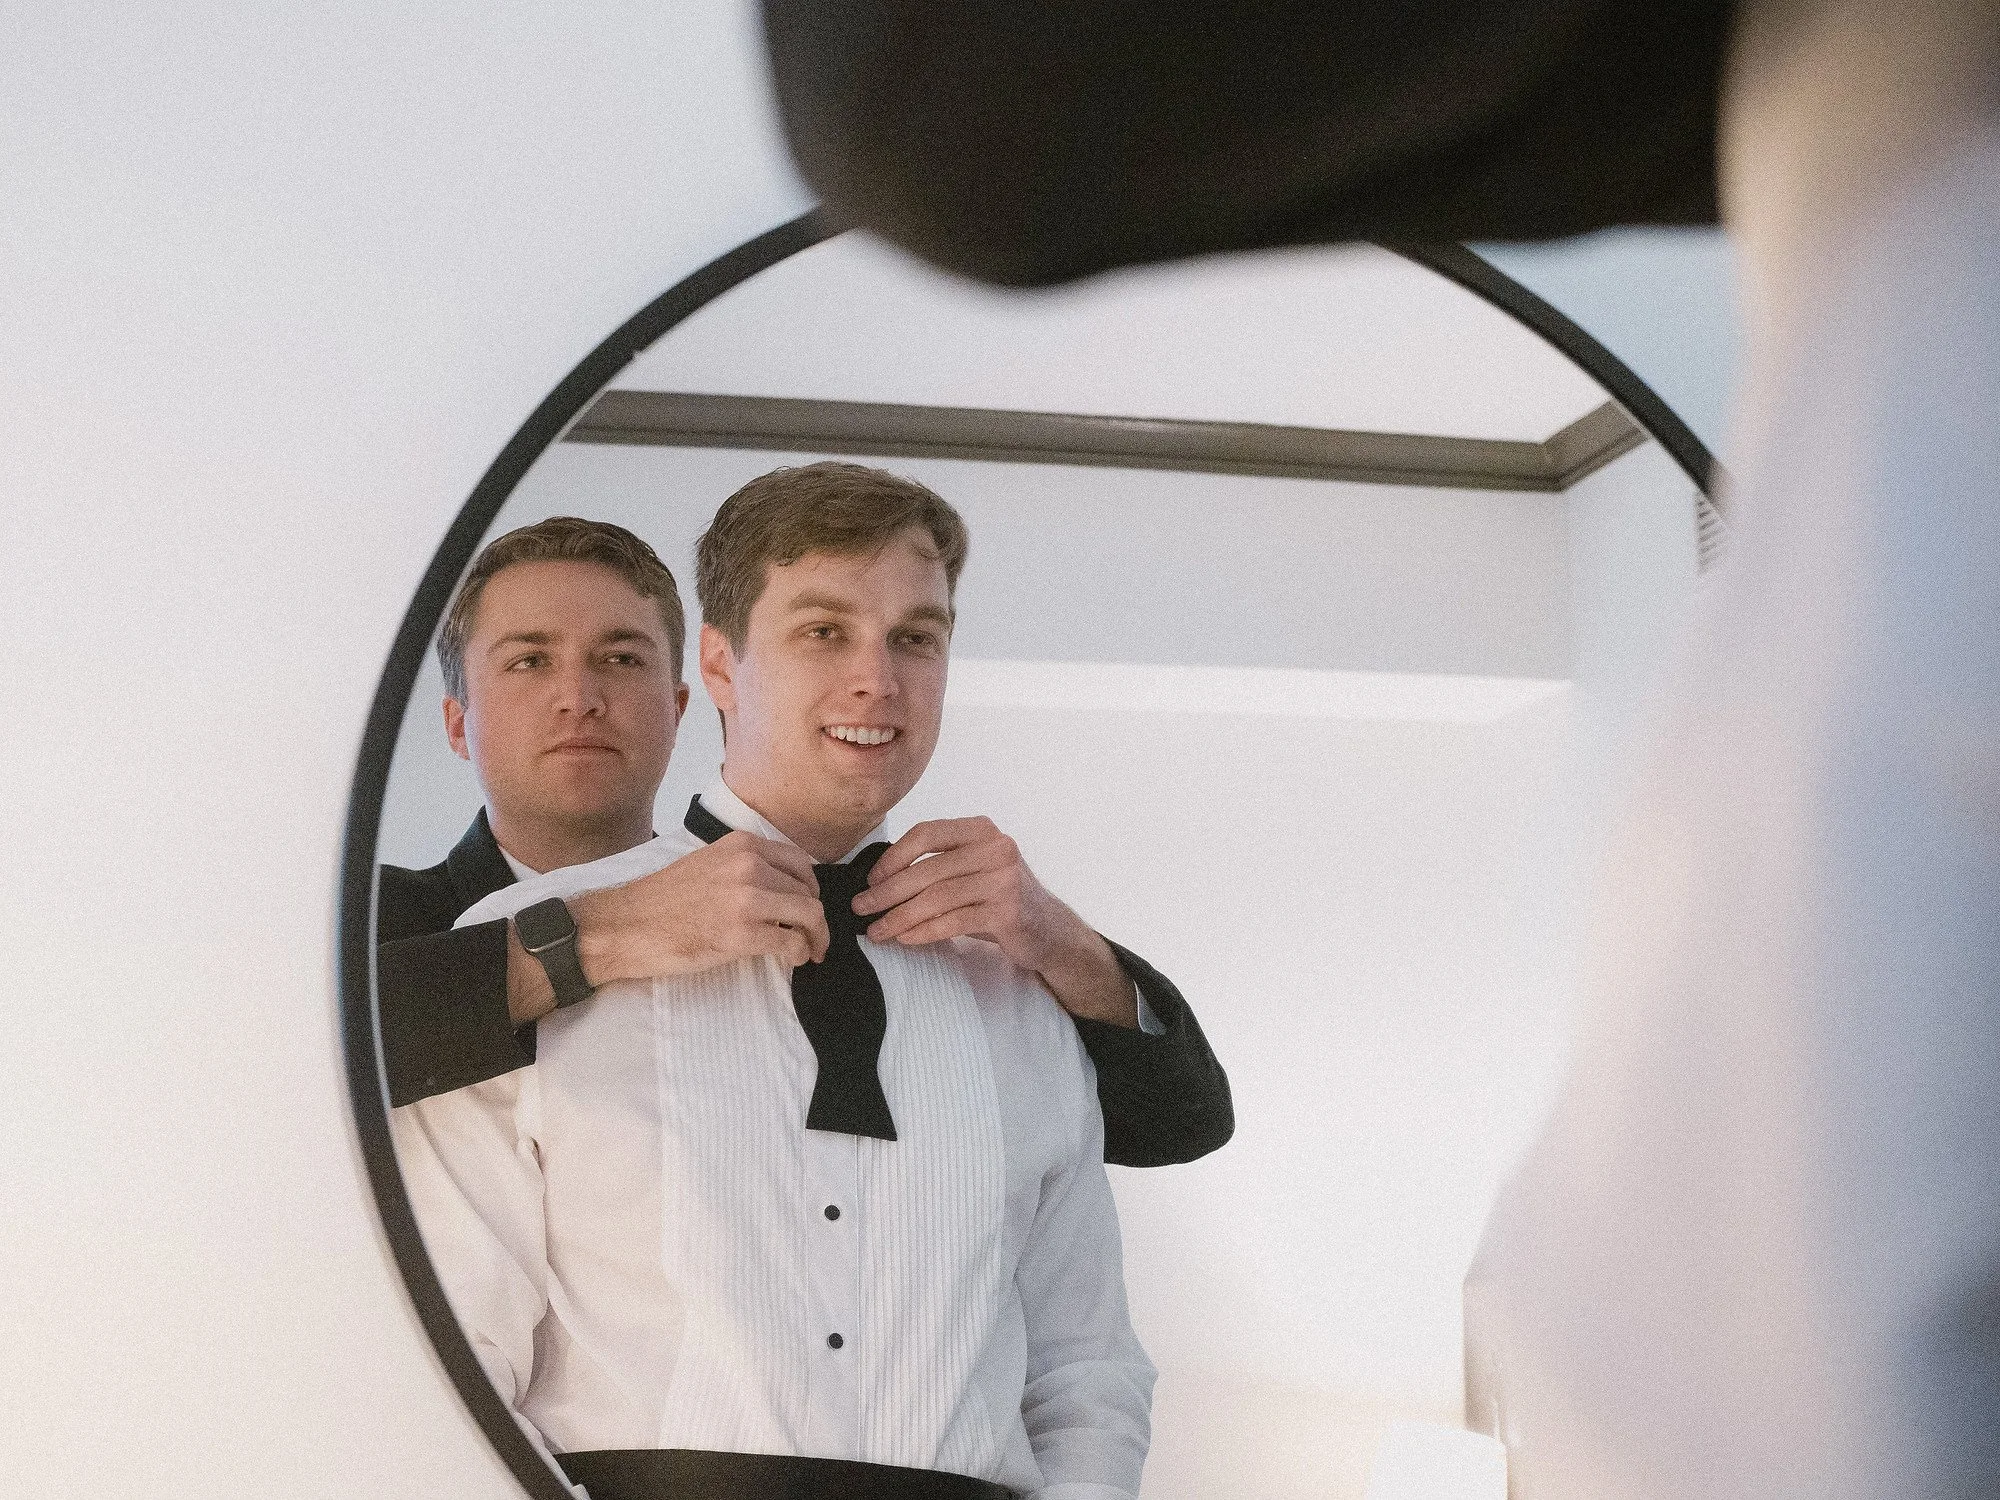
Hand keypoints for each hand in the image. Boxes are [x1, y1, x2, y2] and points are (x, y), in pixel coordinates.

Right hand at [576, 831, 830, 981]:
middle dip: (816, 917)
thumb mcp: (708, 864)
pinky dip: (799, 953)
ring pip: (809, 915)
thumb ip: (745, 868)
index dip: (811, 888)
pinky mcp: (740, 934)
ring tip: (808, 951)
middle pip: (808, 891)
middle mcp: (748, 866)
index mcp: (741, 846)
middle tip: (813, 937)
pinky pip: (791, 943)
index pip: (800, 862)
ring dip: (815, 937)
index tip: (808, 906)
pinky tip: (791, 959)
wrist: (626, 925)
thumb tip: (780, 889)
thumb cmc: (661, 900)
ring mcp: (746, 899)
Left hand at [852, 817, 1138, 1026]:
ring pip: (937, 898)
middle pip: (927, 869)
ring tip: (876, 931)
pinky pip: (953, 921)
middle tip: (861, 908)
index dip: (893, 856)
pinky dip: (923, 931)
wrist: (1049, 930)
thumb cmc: (998, 899)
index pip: (927, 833)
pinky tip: (904, 938)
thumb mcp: (972, 870)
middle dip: (887, 892)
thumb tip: (878, 881)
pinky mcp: (1008, 911)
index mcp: (982, 829)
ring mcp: (1004, 879)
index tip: (871, 879)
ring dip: (899, 917)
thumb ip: (937, 866)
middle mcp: (996, 848)